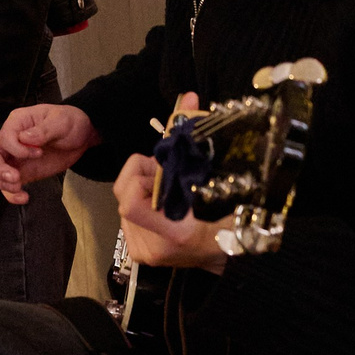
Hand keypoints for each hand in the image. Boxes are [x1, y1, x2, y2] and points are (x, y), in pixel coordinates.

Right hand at [0, 103, 98, 201]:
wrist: (81, 137)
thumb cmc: (69, 122)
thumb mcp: (61, 122)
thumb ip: (43, 130)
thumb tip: (24, 138)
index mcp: (17, 122)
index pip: (4, 138)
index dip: (16, 149)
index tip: (38, 153)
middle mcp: (11, 140)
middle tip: (16, 178)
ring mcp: (15, 157)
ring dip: (2, 183)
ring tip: (19, 188)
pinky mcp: (22, 172)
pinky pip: (8, 185)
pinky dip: (11, 194)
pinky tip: (24, 197)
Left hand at [116, 94, 228, 274]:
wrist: (226, 257)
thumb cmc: (230, 216)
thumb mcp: (221, 183)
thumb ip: (199, 142)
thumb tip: (188, 97)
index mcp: (177, 232)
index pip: (130, 203)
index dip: (138, 177)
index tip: (161, 167)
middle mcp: (156, 246)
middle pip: (124, 196)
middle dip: (142, 175)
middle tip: (165, 169)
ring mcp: (145, 251)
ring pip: (124, 203)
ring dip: (142, 188)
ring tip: (167, 185)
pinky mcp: (139, 253)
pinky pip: (127, 216)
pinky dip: (142, 201)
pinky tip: (161, 201)